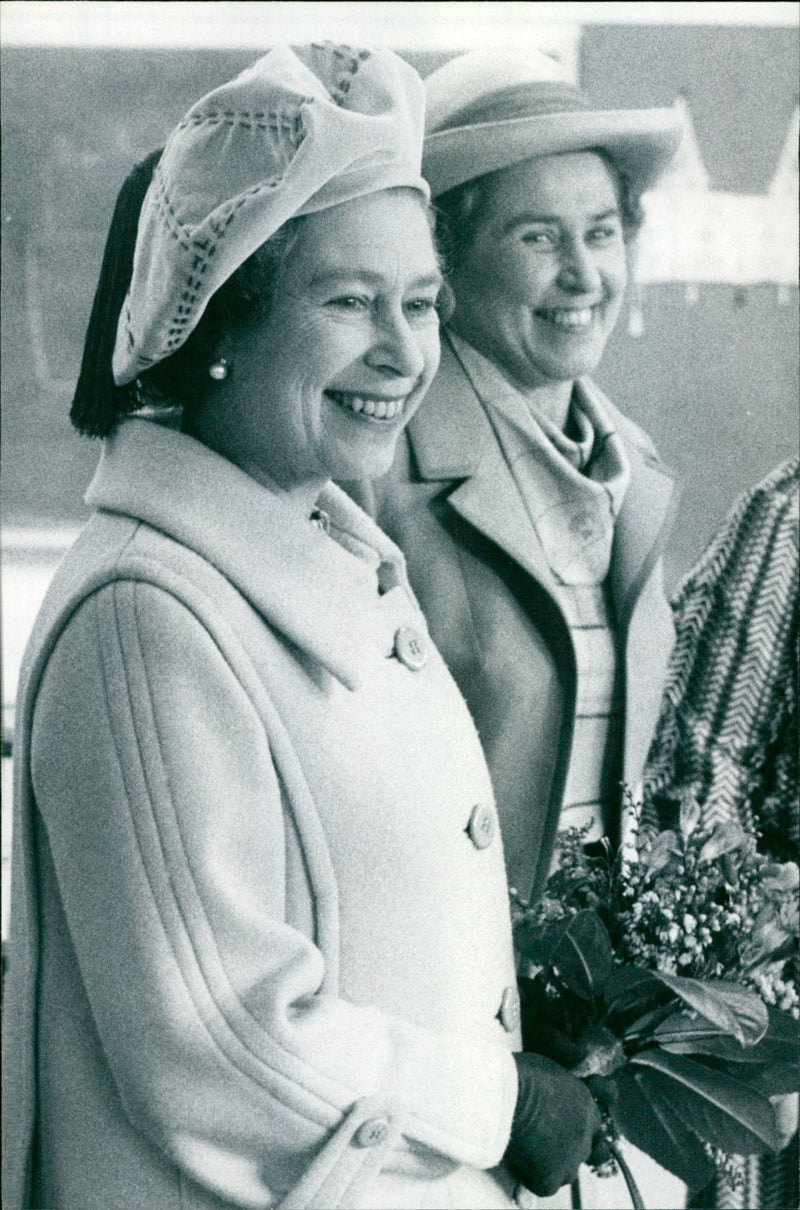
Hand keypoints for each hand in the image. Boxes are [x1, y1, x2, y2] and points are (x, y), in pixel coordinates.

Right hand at [505, 1052, 602, 1196]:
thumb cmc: (517, 1076)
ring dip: (552, 1164)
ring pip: (567, 1171)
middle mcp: (584, 1134)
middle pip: (583, 1149)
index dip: (574, 1126)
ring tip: (528, 1150)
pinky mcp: (550, 1179)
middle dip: (566, 1146)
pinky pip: (545, 1184)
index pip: (591, 1124)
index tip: (558, 1124)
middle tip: (542, 1138)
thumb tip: (553, 1090)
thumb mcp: (549, 1070)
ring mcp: (570, 1159)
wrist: (504, 1097)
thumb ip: (560, 1087)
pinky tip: (518, 1160)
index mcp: (585, 1104)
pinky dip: (532, 1176)